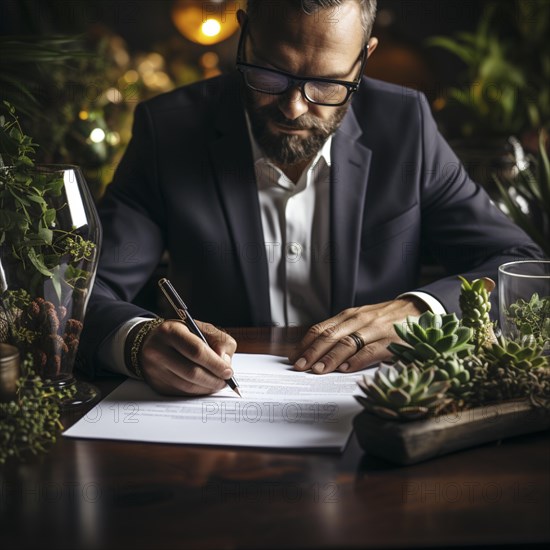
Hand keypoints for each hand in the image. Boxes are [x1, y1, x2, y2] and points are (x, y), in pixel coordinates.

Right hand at [139, 320, 236, 395]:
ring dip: (207, 388)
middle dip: (214, 379)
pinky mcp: (156, 384)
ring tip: (218, 384)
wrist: (152, 341)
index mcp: (170, 331)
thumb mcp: (201, 328)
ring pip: (187, 386)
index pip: (196, 351)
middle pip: (191, 372)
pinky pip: (182, 392)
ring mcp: (154, 370)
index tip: (229, 371)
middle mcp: (158, 350)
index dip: (215, 364)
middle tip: (226, 381)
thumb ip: (219, 340)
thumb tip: (225, 362)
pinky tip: (205, 386)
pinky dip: (197, 392)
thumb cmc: (182, 334)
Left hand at [288, 298, 426, 373]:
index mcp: (348, 316)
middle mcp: (359, 320)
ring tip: (318, 370)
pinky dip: (357, 360)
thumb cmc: (384, 319)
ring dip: (330, 358)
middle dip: (312, 352)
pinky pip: (371, 350)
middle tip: (299, 366)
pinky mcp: (391, 340)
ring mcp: (375, 330)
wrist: (417, 309)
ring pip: (348, 343)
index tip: (293, 356)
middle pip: (330, 336)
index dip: (305, 343)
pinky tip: (346, 369)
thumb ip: (342, 332)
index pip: (321, 329)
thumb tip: (316, 351)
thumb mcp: (360, 320)